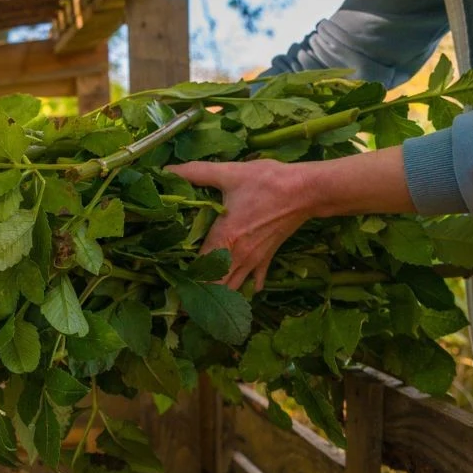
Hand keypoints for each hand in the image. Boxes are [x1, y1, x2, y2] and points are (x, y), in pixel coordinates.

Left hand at [169, 159, 315, 290]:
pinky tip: (244, 291)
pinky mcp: (267, 257)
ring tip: (205, 301)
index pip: (199, 268)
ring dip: (220, 294)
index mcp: (224, 239)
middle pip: (215, 285)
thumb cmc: (266, 182)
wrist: (305, 190)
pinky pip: (255, 279)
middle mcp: (237, 256)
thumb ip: (195, 172)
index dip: (185, 278)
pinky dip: (247, 287)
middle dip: (199, 293)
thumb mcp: (229, 173)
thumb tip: (167, 170)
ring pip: (233, 287)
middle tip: (183, 299)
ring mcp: (254, 260)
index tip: (172, 282)